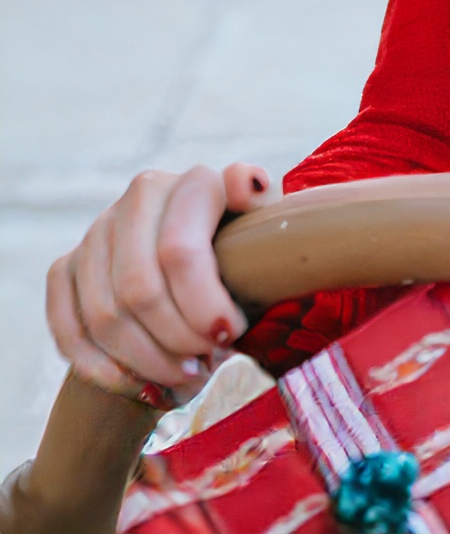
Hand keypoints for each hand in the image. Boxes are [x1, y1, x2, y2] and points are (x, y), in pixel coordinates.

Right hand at [46, 163, 278, 404]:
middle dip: (175, 340)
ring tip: (184, 375)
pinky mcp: (65, 267)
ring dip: (145, 361)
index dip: (202, 305)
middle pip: (139, 290)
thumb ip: (261, 207)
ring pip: (104, 316)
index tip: (228, 336)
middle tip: (206, 362)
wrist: (203, 272)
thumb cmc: (247, 255)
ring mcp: (97, 230)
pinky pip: (69, 330)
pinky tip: (141, 384)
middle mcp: (140, 196)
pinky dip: (103, 369)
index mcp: (195, 181)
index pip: (180, 253)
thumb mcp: (267, 231)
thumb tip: (246, 184)